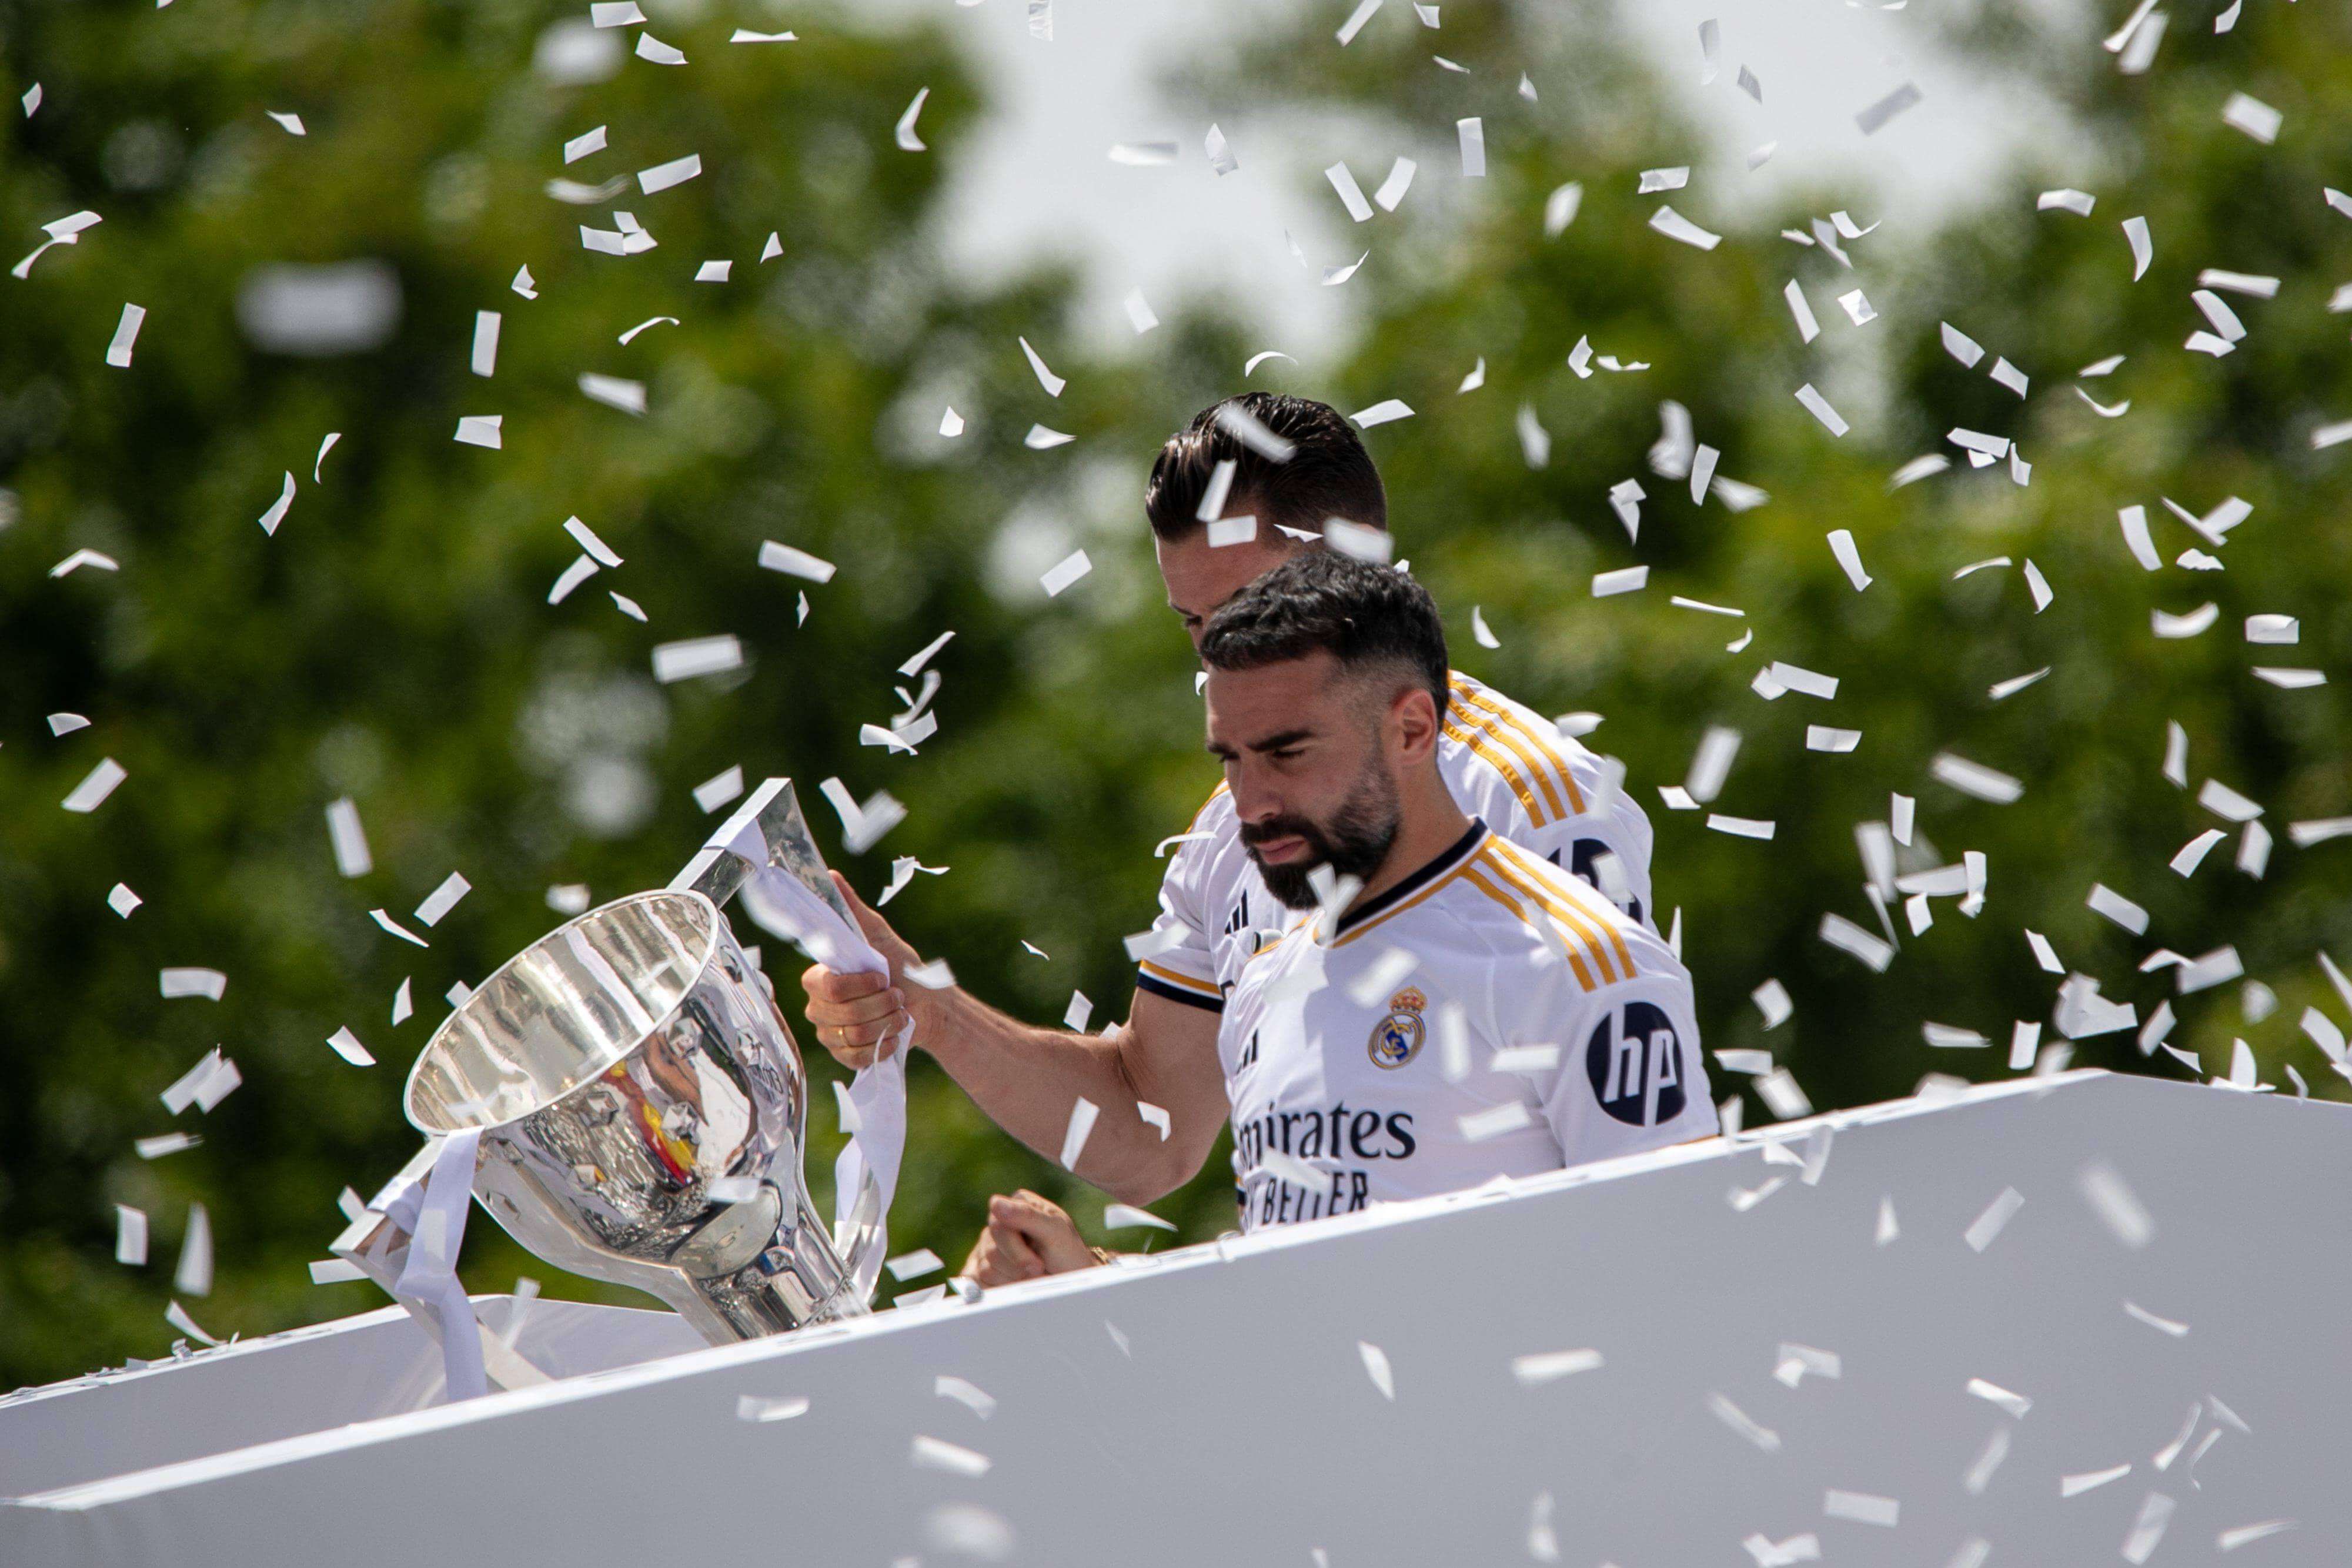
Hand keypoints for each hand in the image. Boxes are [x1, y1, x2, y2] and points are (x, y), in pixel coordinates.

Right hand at [800, 871, 925, 1069]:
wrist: (929, 1005)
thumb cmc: (901, 967)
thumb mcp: (878, 935)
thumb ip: (851, 909)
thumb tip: (830, 875)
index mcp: (819, 978)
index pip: (825, 987)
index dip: (858, 985)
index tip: (882, 976)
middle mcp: (818, 1008)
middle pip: (842, 1014)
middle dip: (879, 1004)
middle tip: (896, 995)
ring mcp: (830, 1034)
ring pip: (852, 1036)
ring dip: (886, 1022)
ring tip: (899, 1012)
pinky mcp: (845, 1057)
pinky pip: (856, 1058)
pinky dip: (882, 1046)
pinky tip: (894, 1035)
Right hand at [957, 1190, 1102, 1284]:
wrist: (1072, 1282)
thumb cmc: (1068, 1254)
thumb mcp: (1056, 1232)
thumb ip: (1028, 1215)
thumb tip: (995, 1203)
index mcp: (1016, 1206)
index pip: (998, 1225)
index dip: (1016, 1249)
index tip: (1037, 1265)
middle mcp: (999, 1225)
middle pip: (991, 1251)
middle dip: (1018, 1268)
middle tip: (1039, 1272)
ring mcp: (987, 1248)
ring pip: (985, 1271)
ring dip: (1013, 1280)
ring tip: (1033, 1278)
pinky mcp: (981, 1271)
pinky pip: (977, 1285)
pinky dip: (1000, 1290)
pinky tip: (1016, 1286)